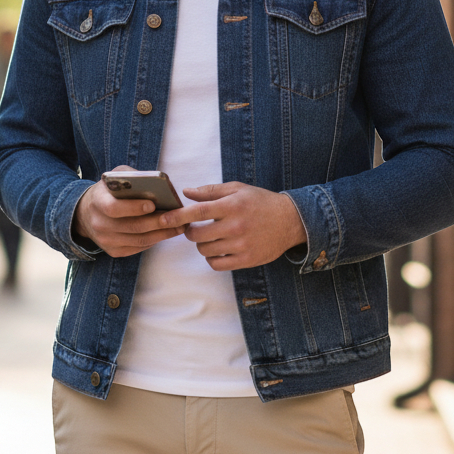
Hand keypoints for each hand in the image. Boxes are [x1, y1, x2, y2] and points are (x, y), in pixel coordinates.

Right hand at [73, 165, 183, 257]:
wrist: (86, 214)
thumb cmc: (108, 191)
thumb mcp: (115, 177)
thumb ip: (132, 177)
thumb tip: (157, 183)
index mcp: (98, 202)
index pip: (114, 208)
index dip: (134, 207)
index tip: (152, 204)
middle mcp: (99, 224)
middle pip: (133, 226)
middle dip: (158, 223)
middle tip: (179, 218)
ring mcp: (106, 241)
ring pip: (139, 240)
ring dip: (162, 234)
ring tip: (179, 226)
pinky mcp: (114, 251)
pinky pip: (138, 248)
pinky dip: (154, 241)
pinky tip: (166, 233)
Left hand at [158, 182, 306, 271]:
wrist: (290, 221)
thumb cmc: (260, 202)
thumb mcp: (237, 189)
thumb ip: (210, 191)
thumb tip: (186, 192)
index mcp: (232, 206)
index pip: (197, 212)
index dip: (177, 216)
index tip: (163, 218)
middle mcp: (236, 226)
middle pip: (197, 235)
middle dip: (189, 231)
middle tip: (194, 228)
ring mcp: (241, 245)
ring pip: (205, 250)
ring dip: (202, 244)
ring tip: (210, 237)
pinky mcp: (246, 260)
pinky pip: (217, 264)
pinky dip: (212, 258)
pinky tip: (218, 250)